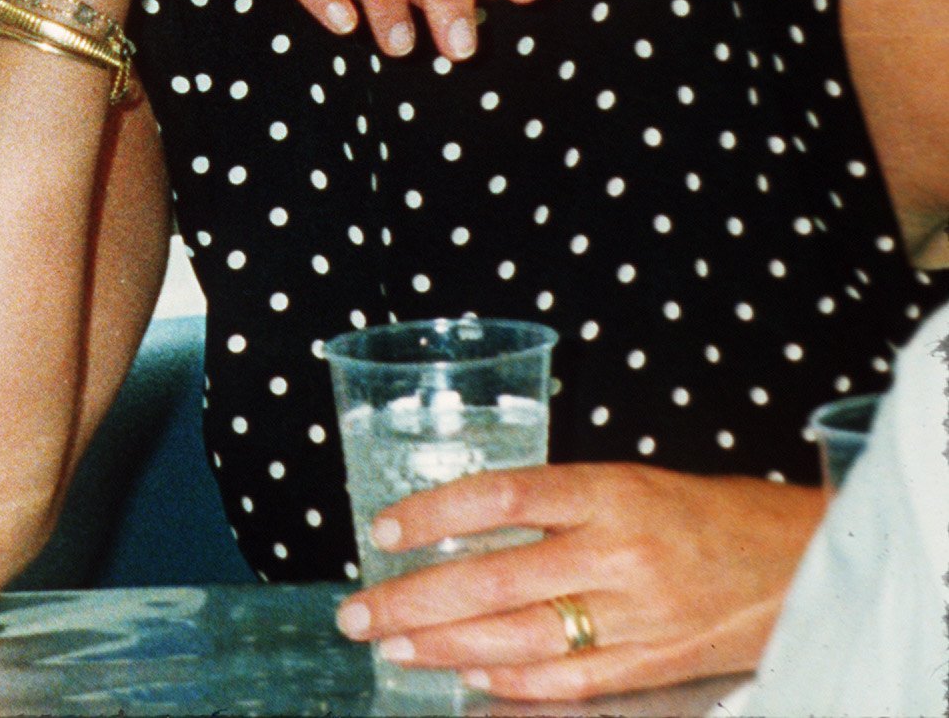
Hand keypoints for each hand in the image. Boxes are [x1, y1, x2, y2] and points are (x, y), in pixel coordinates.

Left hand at [334, 462, 824, 699]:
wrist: (804, 563)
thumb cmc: (702, 514)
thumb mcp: (625, 484)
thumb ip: (551, 506)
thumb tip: (459, 528)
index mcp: (610, 493)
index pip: (502, 495)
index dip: (435, 513)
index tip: (384, 530)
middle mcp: (619, 553)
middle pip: (495, 579)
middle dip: (415, 600)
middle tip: (359, 612)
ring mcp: (638, 615)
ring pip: (521, 637)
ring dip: (446, 646)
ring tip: (394, 646)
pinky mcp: (654, 663)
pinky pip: (568, 678)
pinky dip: (511, 679)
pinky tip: (466, 675)